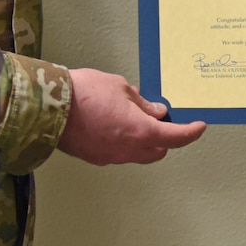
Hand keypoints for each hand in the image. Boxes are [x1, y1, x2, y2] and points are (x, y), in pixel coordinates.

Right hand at [57, 68, 205, 164]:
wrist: (47, 107)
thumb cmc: (83, 93)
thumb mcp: (120, 87)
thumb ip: (142, 103)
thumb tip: (157, 111)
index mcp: (141, 131)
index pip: (176, 137)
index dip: (191, 132)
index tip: (198, 127)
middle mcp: (128, 149)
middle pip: (158, 150)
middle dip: (165, 138)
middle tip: (160, 119)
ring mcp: (110, 157)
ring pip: (138, 154)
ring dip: (143, 141)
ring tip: (132, 118)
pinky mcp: (94, 158)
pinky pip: (117, 153)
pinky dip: (123, 142)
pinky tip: (113, 124)